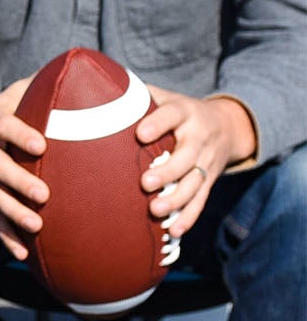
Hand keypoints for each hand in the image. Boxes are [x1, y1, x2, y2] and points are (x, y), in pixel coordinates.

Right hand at [0, 80, 44, 258]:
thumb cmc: (1, 110)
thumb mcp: (14, 92)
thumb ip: (43, 85)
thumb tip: (86, 73)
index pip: (3, 125)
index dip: (20, 135)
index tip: (41, 145)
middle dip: (18, 182)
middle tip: (43, 194)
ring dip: (12, 213)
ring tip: (36, 226)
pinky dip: (5, 236)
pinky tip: (22, 252)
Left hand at [136, 90, 254, 239]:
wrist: (228, 125)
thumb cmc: (178, 111)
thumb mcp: (164, 97)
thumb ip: (134, 96)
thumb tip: (91, 90)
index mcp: (184, 112)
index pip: (172, 115)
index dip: (158, 123)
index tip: (142, 134)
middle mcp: (199, 136)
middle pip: (187, 155)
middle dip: (168, 171)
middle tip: (145, 182)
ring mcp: (207, 161)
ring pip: (195, 182)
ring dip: (177, 198)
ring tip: (156, 210)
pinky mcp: (210, 181)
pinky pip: (201, 200)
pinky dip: (188, 217)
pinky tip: (173, 231)